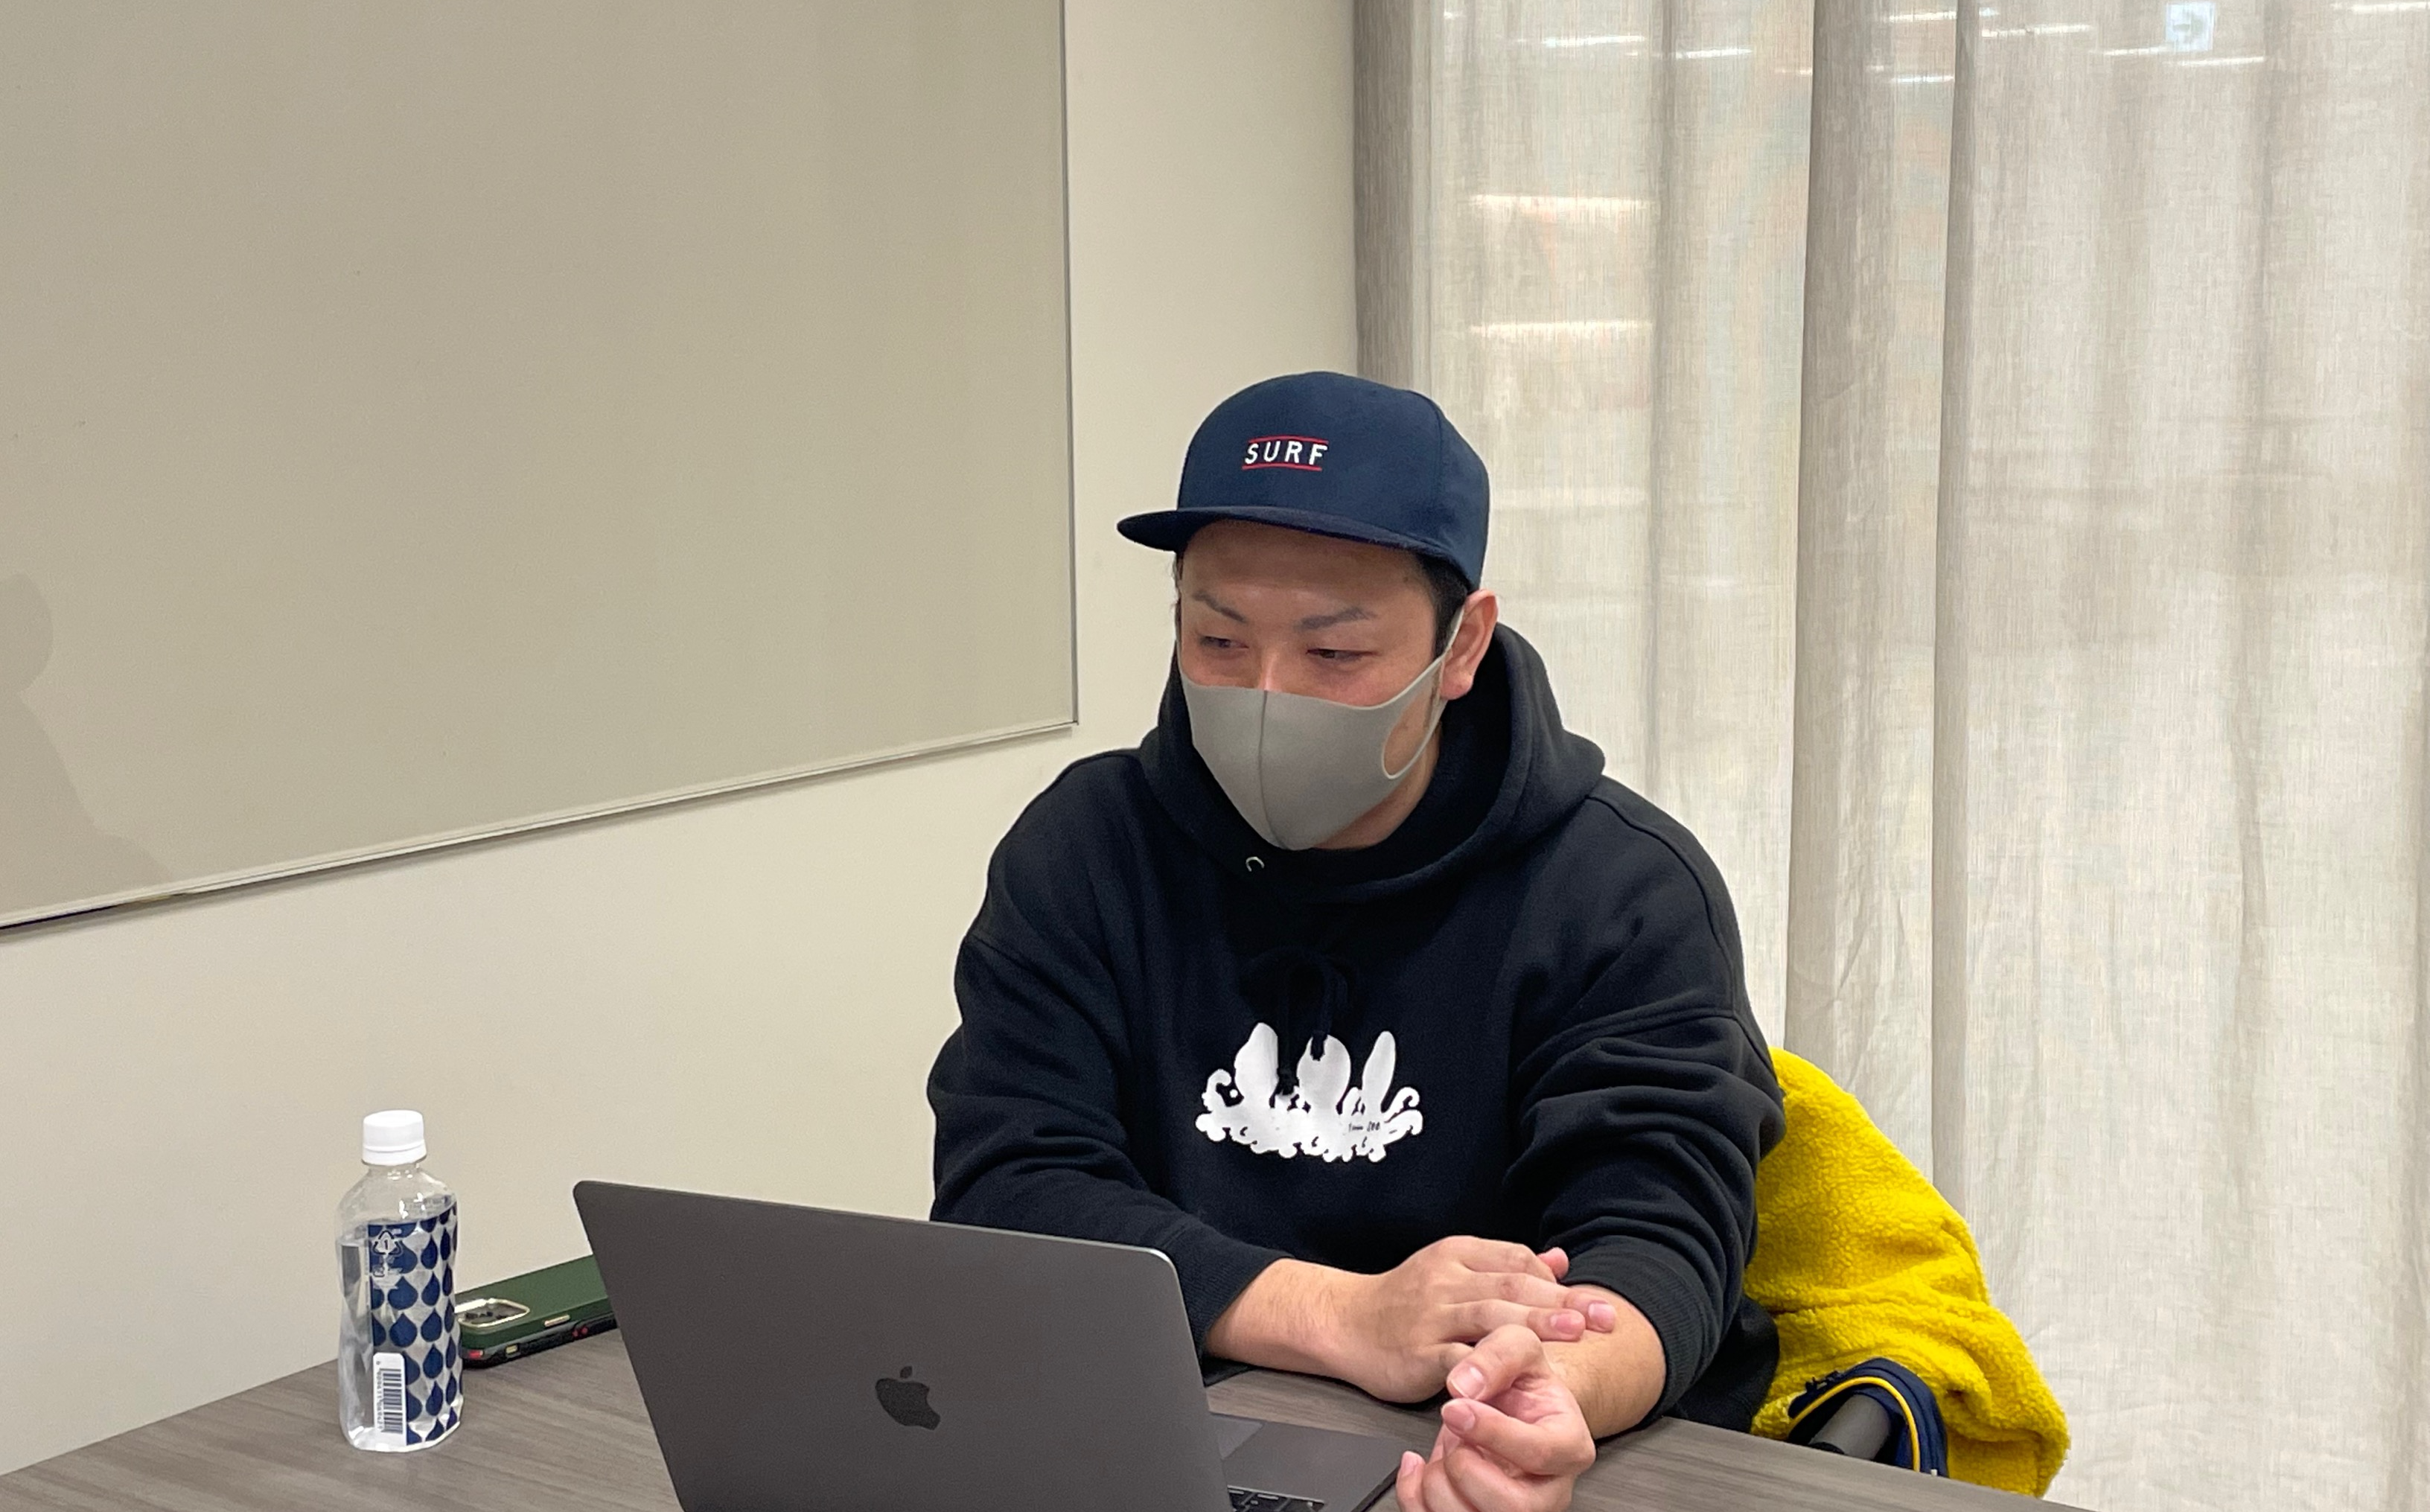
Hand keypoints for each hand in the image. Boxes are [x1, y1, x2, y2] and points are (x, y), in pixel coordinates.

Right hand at [1330, 1239, 1617, 1402]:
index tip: (1592, 1303)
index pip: (1517, 1259)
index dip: (1557, 1281)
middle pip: (1513, 1285)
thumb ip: (1506, 1266)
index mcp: (1458, 1254)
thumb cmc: (1403, 1301)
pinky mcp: (1419, 1353)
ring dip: (1538, 1324)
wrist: (1342, 1322)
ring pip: (1492, 1316)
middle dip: (1563, 1301)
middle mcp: (1446, 1279)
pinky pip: (1459, 1360)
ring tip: (1573, 1334)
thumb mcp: (1453, 1270)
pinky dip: (1489, 1369)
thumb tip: (1560, 1260)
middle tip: (1602, 1316)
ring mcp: (1432, 1316)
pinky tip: (1516, 1378)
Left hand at [1394, 1325, 1597, 1511]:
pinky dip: (1414, 1496)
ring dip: (1437, 1483)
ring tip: (1445, 1447)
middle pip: (1511, 1507)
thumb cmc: (1522, 1382)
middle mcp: (1549, 1491)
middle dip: (1463, 1468)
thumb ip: (1496, 1355)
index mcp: (1569, 1446)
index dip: (1491, 1432)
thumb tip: (1465, 1386)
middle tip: (1454, 1432)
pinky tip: (1420, 1467)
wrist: (1515, 1405)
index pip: (1538, 1453)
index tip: (1455, 1408)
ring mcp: (1518, 1511)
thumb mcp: (1516, 1345)